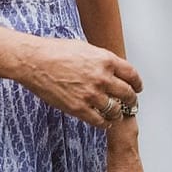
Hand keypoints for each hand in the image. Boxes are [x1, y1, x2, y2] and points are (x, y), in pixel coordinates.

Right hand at [14, 35, 142, 128]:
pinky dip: (105, 123)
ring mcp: (91, 94)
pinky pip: (99, 121)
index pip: (132, 75)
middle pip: (127, 94)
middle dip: (131, 100)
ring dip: (118, 113)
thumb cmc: (55, 51)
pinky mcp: (79, 108)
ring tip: (116, 114)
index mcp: (105, 60)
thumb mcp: (85, 48)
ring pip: (115, 110)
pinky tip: (104, 122)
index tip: (137, 87)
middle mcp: (102, 78)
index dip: (137, 83)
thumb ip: (101, 60)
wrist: (35, 62)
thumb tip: (110, 68)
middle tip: (131, 103)